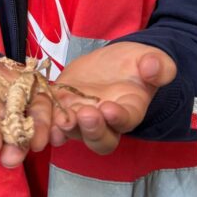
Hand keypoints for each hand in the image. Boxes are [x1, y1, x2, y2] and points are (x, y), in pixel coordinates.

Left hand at [49, 42, 177, 154]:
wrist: (115, 62)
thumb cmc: (137, 64)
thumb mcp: (151, 58)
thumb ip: (158, 66)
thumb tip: (152, 67)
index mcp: (130, 110)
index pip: (125, 120)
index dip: (118, 118)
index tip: (110, 109)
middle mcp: (105, 122)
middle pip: (98, 138)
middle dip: (91, 129)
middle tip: (85, 114)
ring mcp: (81, 116)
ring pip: (73, 132)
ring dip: (65, 128)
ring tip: (61, 119)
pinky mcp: (61, 105)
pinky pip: (51, 119)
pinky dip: (44, 121)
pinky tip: (37, 118)